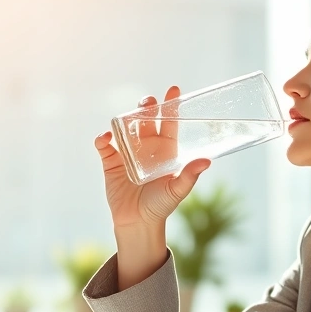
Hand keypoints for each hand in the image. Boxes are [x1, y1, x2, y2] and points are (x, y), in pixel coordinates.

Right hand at [94, 86, 210, 228]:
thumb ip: (190, 176)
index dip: (171, 106)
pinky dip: (103, 139)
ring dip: (125, 119)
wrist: (138, 222)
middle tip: (148, 102)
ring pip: (125, 128)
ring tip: (128, 116)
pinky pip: (105, 146)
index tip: (174, 89)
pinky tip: (106, 137)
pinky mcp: (111, 162)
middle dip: (147, 107)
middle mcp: (147, 147)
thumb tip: (206, 161)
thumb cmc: (161, 206)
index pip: (170, 122)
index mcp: (166, 150)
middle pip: (146, 120)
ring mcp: (128, 153)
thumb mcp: (177, 190)